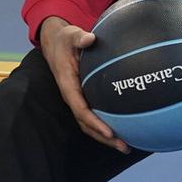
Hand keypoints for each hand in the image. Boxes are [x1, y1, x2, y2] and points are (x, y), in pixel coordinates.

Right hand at [39, 16, 129, 153]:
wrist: (55, 42)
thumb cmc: (65, 39)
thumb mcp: (70, 35)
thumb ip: (79, 37)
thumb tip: (90, 38)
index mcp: (67, 84)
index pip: (80, 108)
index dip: (94, 122)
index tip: (109, 132)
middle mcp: (72, 96)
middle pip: (86, 123)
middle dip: (104, 137)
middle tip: (124, 147)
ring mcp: (77, 98)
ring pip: (89, 124)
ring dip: (106, 137)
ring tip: (126, 146)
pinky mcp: (83, 97)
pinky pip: (93, 116)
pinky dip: (105, 126)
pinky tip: (122, 129)